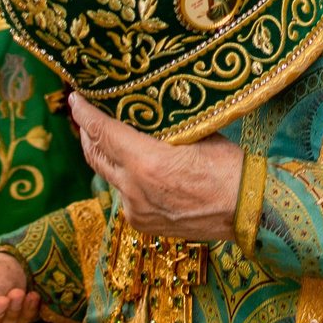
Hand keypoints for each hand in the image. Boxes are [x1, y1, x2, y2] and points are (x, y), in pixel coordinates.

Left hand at [69, 94, 240, 241]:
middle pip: (95, 155)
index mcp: (146, 161)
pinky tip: (132, 167)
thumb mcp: (195, 134)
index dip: (84, 113)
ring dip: (104, 156)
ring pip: (108, 176)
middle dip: (87, 133)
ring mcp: (136, 209)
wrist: (246, 211)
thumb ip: (163, 126)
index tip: (76, 99)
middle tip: (85, 115)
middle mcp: (134, 188)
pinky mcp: (142, 223)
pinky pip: (123, 195)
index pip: (102, 132)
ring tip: (106, 138)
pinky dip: (123, 178)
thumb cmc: (228, 168)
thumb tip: (146, 107)